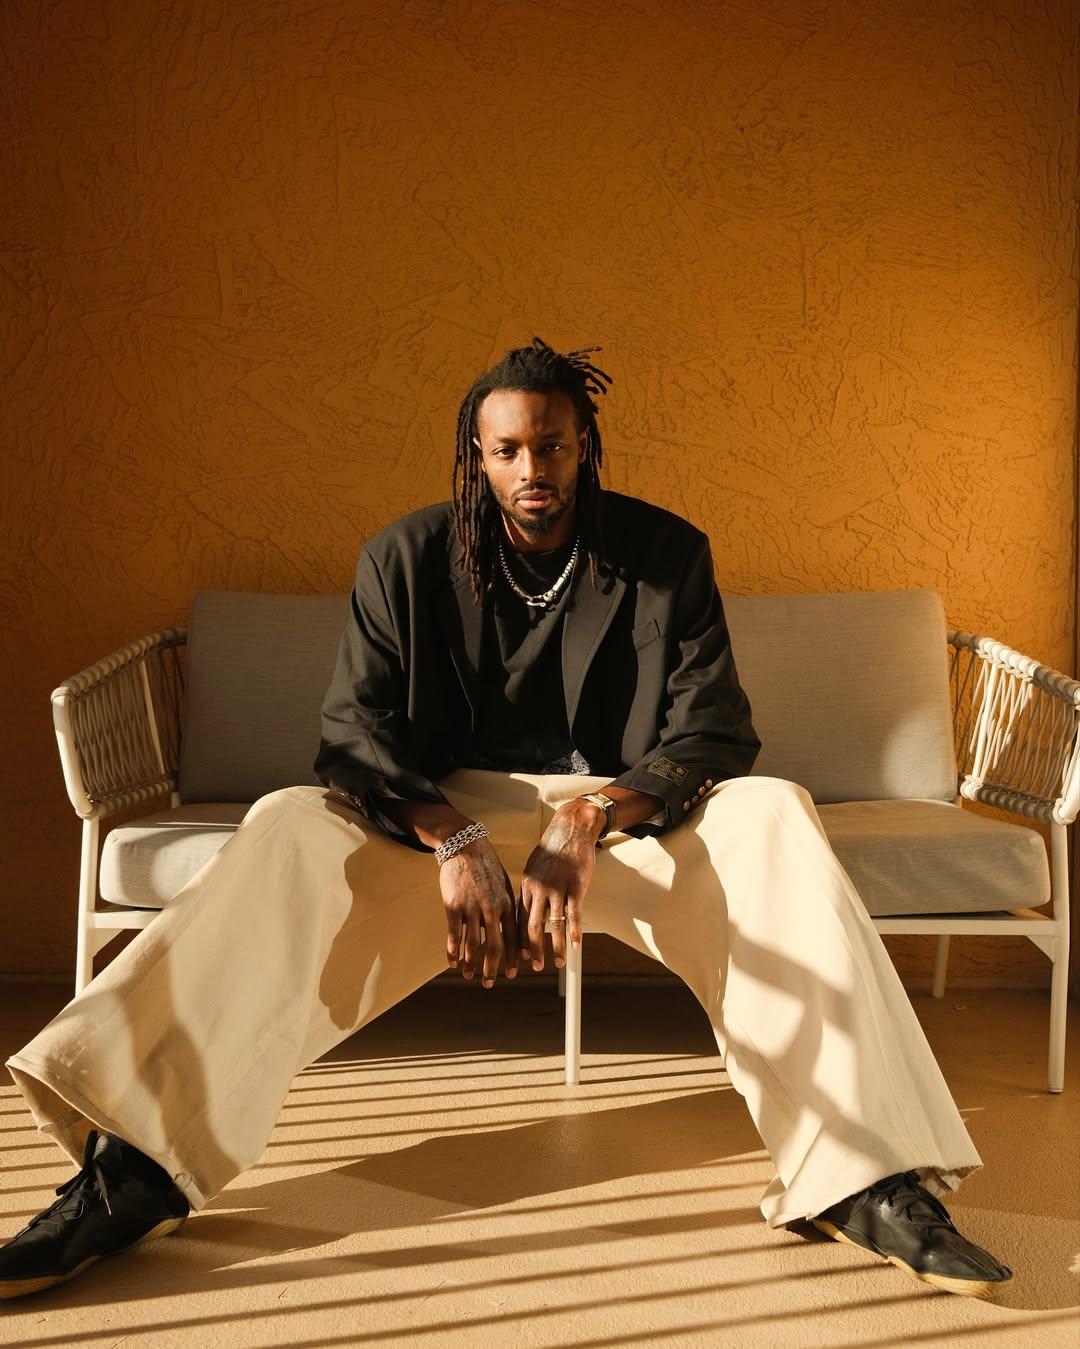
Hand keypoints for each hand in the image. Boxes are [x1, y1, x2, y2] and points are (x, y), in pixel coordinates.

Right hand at [439, 837, 518, 987]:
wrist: (465, 846)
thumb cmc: (486, 865)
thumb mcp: (503, 884)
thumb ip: (505, 907)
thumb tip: (508, 929)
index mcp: (506, 904)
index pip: (513, 937)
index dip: (513, 957)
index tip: (512, 972)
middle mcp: (491, 909)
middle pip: (494, 946)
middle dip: (493, 968)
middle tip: (489, 983)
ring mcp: (472, 908)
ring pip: (473, 944)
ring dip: (471, 963)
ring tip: (469, 975)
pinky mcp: (453, 906)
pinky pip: (454, 935)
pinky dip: (453, 951)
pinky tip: (452, 962)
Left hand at [519, 802, 601, 970]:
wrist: (570, 830)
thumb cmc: (552, 851)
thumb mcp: (533, 869)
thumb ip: (530, 890)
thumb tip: (526, 910)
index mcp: (527, 887)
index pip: (519, 920)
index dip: (519, 941)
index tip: (520, 957)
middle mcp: (538, 891)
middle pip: (532, 927)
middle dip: (533, 950)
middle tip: (535, 967)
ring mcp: (557, 890)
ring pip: (553, 925)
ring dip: (554, 947)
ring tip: (557, 962)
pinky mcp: (575, 888)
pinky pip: (574, 915)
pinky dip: (574, 933)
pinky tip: (576, 946)